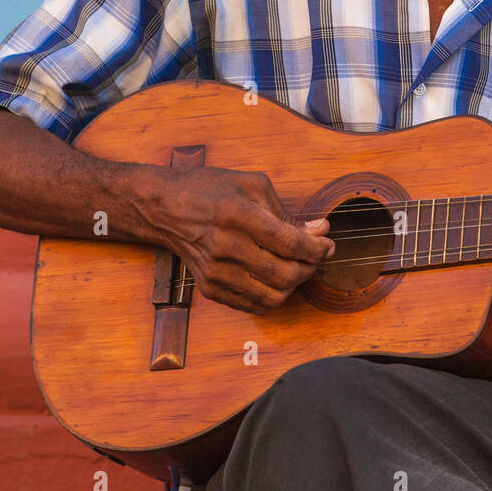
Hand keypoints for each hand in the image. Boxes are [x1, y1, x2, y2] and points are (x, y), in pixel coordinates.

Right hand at [150, 164, 332, 314]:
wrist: (164, 208)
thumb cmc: (209, 189)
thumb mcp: (252, 185)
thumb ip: (287, 212)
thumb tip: (319, 231)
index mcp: (237, 215)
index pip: (289, 243)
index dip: (317, 249)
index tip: (328, 245)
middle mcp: (225, 246)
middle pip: (285, 274)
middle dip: (310, 268)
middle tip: (316, 256)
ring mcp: (215, 272)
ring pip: (273, 296)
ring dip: (295, 285)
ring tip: (297, 267)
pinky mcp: (209, 288)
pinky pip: (254, 305)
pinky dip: (273, 295)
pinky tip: (276, 277)